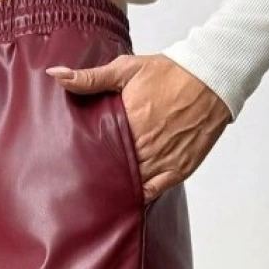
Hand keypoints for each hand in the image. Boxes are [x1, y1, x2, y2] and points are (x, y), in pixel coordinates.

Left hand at [46, 52, 232, 202]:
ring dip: (116, 188)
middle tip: (79, 184)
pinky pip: (154, 190)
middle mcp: (146, 144)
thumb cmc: (169, 72)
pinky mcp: (179, 168)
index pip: (98, 149)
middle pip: (114, 169)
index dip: (85, 157)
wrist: (211, 78)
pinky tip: (126, 200)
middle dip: (99, 174)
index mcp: (130, 121)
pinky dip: (140, 196)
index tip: (71, 163)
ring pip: (132, 183)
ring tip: (97, 195)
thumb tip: (56, 76)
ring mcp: (163, 159)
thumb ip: (90, 77)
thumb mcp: (127, 69)